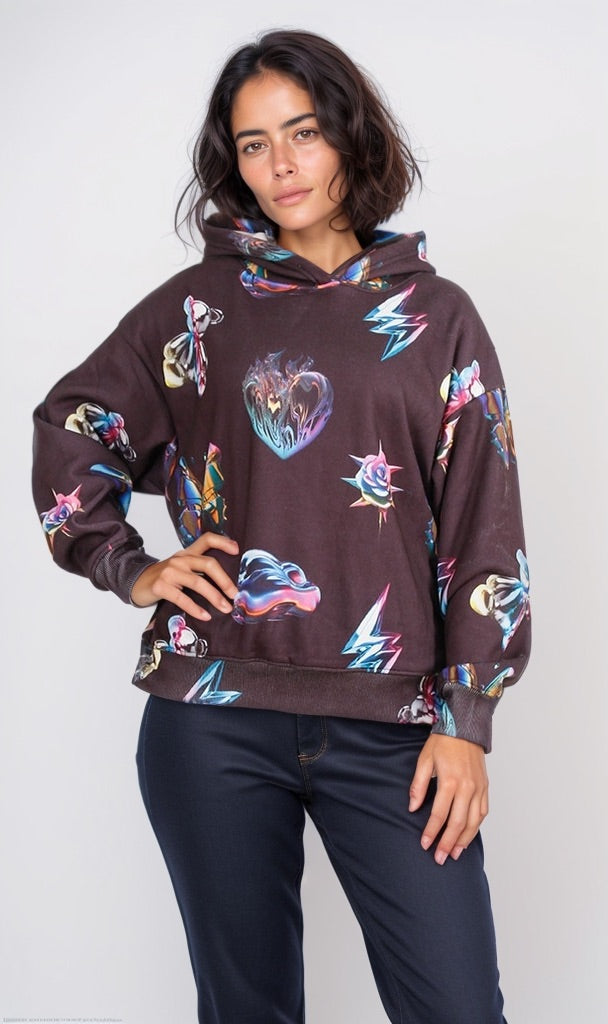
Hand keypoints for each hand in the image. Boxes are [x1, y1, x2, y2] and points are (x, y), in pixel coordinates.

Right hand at [131, 532, 238, 620]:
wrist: (136, 583)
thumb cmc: (164, 578)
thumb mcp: (180, 568)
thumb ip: (198, 570)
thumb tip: (226, 585)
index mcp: (187, 553)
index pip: (206, 539)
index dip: (223, 542)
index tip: (237, 550)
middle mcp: (180, 559)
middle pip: (208, 564)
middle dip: (225, 580)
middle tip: (235, 594)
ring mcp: (170, 572)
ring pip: (198, 582)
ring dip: (215, 597)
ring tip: (225, 608)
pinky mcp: (161, 586)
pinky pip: (182, 598)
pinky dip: (196, 608)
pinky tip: (205, 616)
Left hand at [408, 733, 488, 865]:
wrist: (465, 727)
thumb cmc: (443, 742)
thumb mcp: (424, 760)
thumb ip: (418, 785)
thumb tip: (413, 807)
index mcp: (450, 781)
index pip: (439, 814)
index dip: (431, 832)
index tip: (425, 844)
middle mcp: (467, 788)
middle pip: (458, 823)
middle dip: (447, 843)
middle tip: (439, 858)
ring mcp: (479, 788)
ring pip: (473, 822)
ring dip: (464, 840)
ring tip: (454, 854)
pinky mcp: (485, 787)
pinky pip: (483, 812)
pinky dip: (476, 827)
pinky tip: (468, 836)